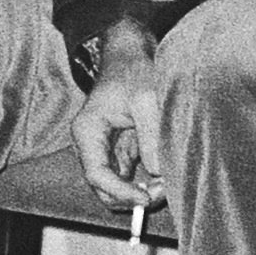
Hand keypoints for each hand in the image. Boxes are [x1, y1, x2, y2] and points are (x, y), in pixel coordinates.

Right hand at [73, 28, 165, 213]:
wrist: (133, 55)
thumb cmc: (135, 72)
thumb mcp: (147, 99)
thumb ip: (151, 138)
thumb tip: (157, 173)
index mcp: (87, 131)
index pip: (95, 174)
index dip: (120, 192)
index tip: (146, 198)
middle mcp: (92, 145)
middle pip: (103, 187)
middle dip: (130, 196)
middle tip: (162, 191)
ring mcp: (107, 150)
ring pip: (117, 187)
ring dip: (140, 192)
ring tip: (167, 183)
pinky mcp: (123, 150)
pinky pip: (130, 177)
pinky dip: (147, 183)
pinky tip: (166, 177)